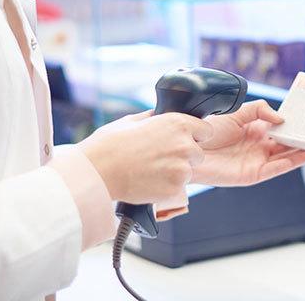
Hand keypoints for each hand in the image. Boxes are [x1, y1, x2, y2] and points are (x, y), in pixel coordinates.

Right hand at [78, 111, 212, 203]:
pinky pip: (177, 188)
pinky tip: (148, 181)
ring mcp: (182, 169)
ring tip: (150, 171)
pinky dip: (166, 187)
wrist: (99, 171)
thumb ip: (154, 118)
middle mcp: (185, 145)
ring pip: (187, 173)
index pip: (206, 131)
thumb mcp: (133, 120)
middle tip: (160, 159)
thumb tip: (159, 116)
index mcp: (178, 124)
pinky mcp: (175, 189)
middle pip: (198, 154)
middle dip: (184, 157)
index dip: (195, 136)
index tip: (186, 141)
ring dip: (174, 173)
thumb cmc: (110, 145)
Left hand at [194, 100, 304, 185]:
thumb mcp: (236, 113)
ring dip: (303, 151)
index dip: (295, 124)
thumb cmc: (207, 131)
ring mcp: (257, 160)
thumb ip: (259, 110)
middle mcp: (258, 146)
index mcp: (255, 130)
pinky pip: (277, 168)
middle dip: (303, 138)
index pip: (281, 127)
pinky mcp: (253, 174)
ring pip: (286, 156)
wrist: (190, 148)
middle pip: (287, 143)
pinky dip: (292, 162)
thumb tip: (281, 118)